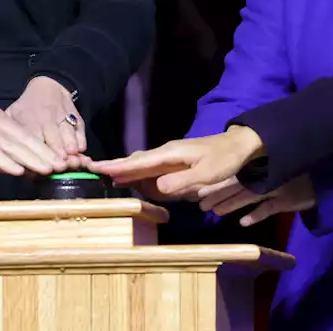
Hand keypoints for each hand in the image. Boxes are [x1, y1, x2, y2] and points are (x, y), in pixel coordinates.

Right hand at [0, 93, 63, 176]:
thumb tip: (10, 158)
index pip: (23, 133)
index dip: (42, 146)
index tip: (60, 159)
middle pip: (22, 138)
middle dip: (44, 152)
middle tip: (64, 166)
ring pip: (9, 144)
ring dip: (30, 157)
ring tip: (48, 169)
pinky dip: (2, 160)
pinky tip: (16, 170)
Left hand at [6, 76, 86, 168]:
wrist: (48, 87)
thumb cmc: (27, 109)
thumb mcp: (12, 115)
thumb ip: (8, 133)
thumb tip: (2, 156)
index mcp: (27, 120)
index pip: (31, 138)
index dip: (35, 153)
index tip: (38, 167)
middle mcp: (45, 118)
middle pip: (51, 138)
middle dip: (55, 153)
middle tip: (59, 167)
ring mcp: (61, 116)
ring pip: (66, 132)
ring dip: (69, 146)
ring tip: (72, 160)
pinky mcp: (75, 115)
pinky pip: (79, 127)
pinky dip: (80, 138)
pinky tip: (80, 149)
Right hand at [88, 125, 266, 198]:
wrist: (240, 147)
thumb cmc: (225, 159)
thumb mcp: (206, 174)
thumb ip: (181, 181)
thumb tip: (154, 187)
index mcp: (170, 154)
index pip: (139, 161)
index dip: (118, 166)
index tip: (98, 167)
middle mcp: (166, 154)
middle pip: (136, 161)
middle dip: (115, 166)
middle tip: (92, 170)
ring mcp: (171, 158)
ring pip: (142, 164)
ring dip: (125, 170)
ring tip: (106, 176)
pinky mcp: (176, 164)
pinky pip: (153, 169)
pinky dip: (139, 174)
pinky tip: (132, 179)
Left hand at [198, 173, 315, 226]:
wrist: (321, 177)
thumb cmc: (293, 172)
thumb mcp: (273, 167)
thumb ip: (253, 171)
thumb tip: (225, 177)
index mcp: (259, 167)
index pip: (233, 174)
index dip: (216, 182)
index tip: (198, 189)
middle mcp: (265, 176)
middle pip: (237, 185)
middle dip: (218, 195)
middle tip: (200, 204)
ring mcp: (276, 187)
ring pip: (249, 196)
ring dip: (231, 204)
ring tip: (215, 212)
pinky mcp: (287, 200)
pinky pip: (269, 208)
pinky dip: (256, 215)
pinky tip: (242, 222)